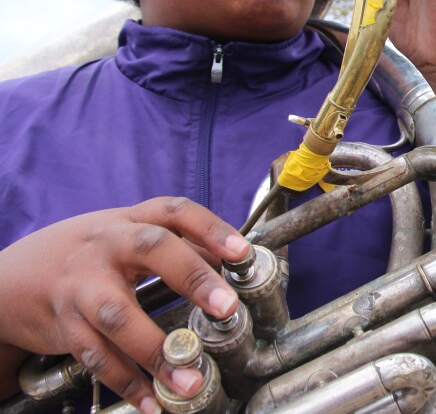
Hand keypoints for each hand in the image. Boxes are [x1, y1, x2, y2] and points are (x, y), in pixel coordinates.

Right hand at [0, 197, 249, 412]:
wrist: (16, 277)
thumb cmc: (91, 253)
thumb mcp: (129, 234)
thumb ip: (180, 246)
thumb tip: (233, 264)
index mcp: (131, 220)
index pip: (176, 211)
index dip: (211, 228)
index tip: (241, 253)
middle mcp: (107, 246)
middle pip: (152, 249)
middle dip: (192, 276)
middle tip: (225, 306)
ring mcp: (82, 284)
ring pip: (119, 315)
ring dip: (157, 350)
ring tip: (190, 379)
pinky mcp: (65, 324)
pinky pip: (97, 356)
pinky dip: (126, 382)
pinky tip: (153, 401)